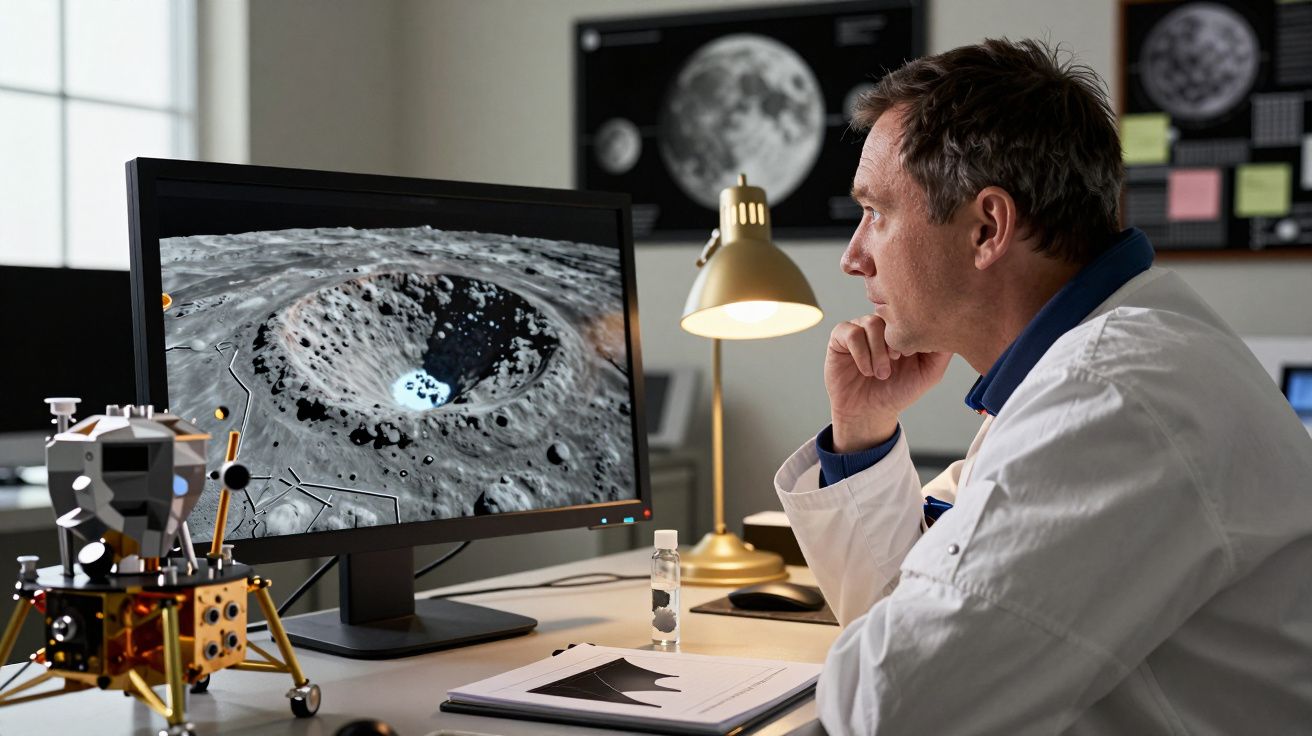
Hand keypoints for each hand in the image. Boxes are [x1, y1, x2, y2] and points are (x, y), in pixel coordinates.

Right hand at [824, 314, 951, 452]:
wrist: (869, 412)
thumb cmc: (898, 392)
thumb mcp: (929, 373)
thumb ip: (942, 351)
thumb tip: (951, 326)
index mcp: (902, 327)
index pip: (911, 311)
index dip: (914, 331)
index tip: (913, 355)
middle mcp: (881, 324)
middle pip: (891, 314)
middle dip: (896, 341)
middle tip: (898, 361)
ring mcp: (860, 328)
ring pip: (871, 323)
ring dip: (879, 352)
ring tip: (881, 373)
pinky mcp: (840, 337)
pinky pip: (851, 333)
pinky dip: (862, 354)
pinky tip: (866, 370)